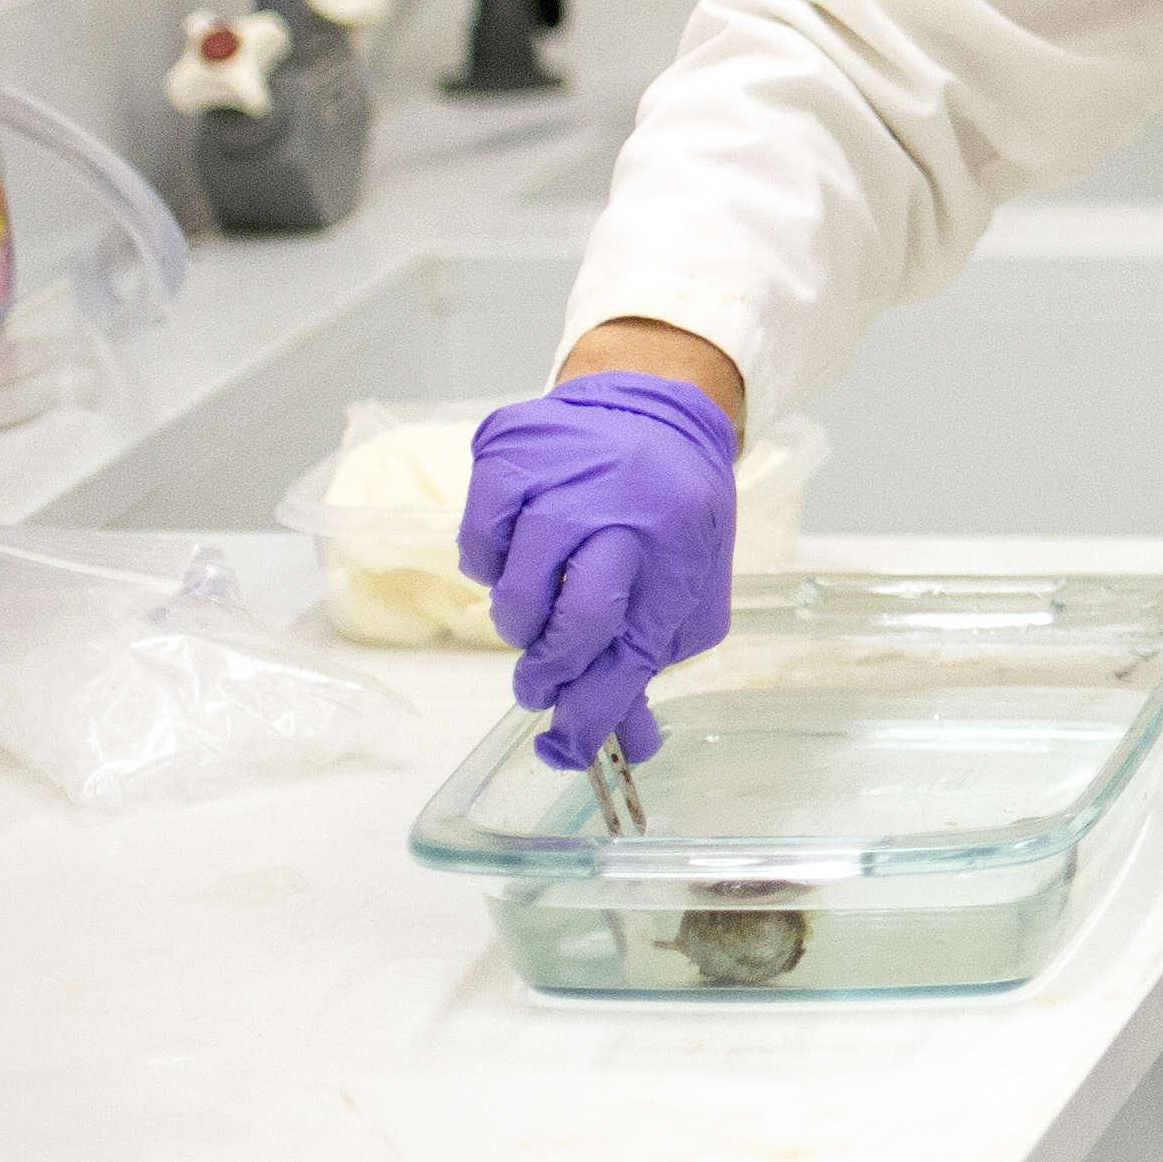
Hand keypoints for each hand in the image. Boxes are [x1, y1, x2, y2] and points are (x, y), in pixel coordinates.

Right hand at [461, 371, 741, 769]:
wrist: (651, 411)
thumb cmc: (669, 514)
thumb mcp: (685, 584)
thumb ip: (651, 662)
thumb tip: (633, 748)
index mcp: (680, 550)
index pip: (633, 651)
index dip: (595, 713)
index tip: (566, 750)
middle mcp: (626, 509)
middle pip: (579, 621)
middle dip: (552, 671)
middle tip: (540, 683)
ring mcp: (564, 477)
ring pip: (518, 590)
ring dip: (519, 620)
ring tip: (536, 606)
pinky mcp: (508, 454)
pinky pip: (477, 543)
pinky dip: (486, 565)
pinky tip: (515, 551)